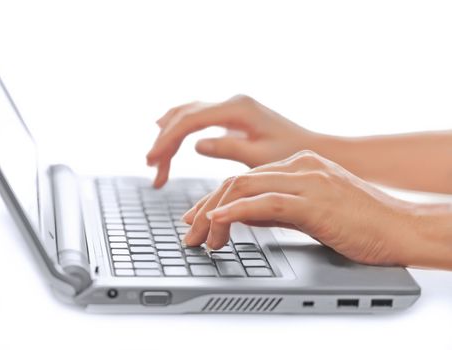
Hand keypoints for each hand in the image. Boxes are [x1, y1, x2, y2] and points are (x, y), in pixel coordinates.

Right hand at [146, 95, 317, 187]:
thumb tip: (195, 144)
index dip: (167, 140)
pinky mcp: (231, 117)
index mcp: (237, 109)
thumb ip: (227, 148)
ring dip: (169, 135)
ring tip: (155, 160)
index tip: (152, 160)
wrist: (313, 150)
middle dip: (164, 140)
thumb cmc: (291, 155)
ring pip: (188, 114)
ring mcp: (230, 108)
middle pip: (184, 115)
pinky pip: (197, 119)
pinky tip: (168, 138)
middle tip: (151, 165)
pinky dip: (180, 131)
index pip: (190, 121)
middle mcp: (231, 103)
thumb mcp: (260, 156)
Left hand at [182, 150, 418, 265]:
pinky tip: (217, 222)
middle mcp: (298, 166)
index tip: (198, 219)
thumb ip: (275, 207)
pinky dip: (236, 212)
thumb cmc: (360, 221)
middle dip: (206, 209)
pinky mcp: (313, 200)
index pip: (244, 180)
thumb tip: (241, 215)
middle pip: (236, 182)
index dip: (214, 200)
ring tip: (199, 237)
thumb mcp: (309, 210)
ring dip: (214, 214)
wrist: (400, 226)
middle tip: (190, 234)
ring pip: (244, 189)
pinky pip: (266, 202)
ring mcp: (306, 180)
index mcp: (298, 165)